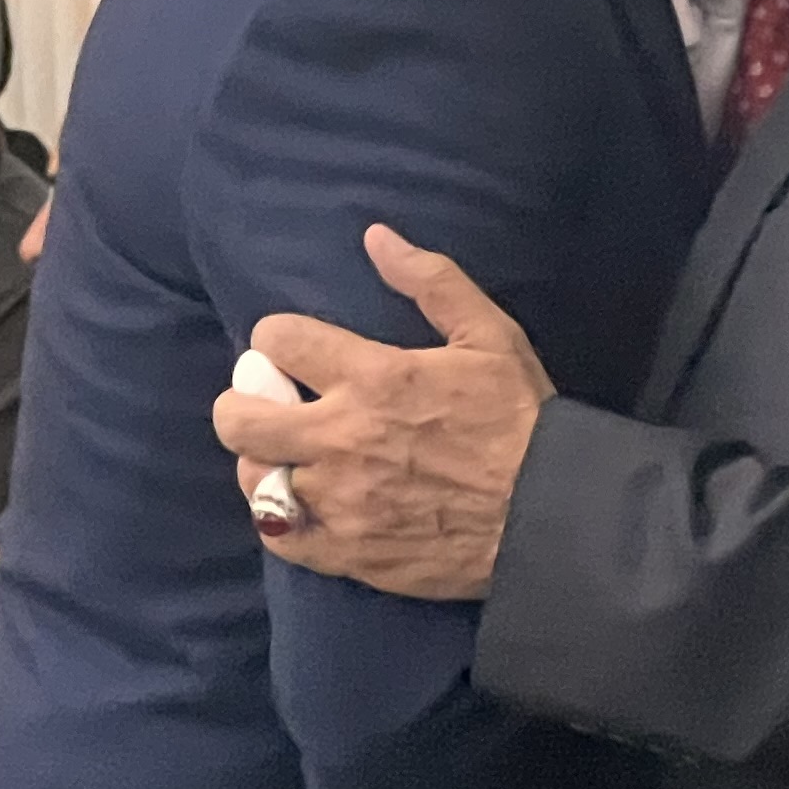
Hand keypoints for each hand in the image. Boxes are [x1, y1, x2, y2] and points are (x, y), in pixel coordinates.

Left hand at [210, 228, 553, 600]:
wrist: (549, 516)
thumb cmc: (521, 420)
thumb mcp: (491, 335)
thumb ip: (431, 282)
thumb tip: (376, 237)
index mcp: (374, 376)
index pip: (278, 340)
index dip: (277, 338)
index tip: (292, 350)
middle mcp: (342, 437)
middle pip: (239, 419)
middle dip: (243, 403)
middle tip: (270, 405)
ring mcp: (339, 501)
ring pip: (254, 478)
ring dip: (264, 462)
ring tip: (290, 458)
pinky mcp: (346, 552)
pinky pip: (278, 536)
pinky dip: (280, 520)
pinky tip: (302, 506)